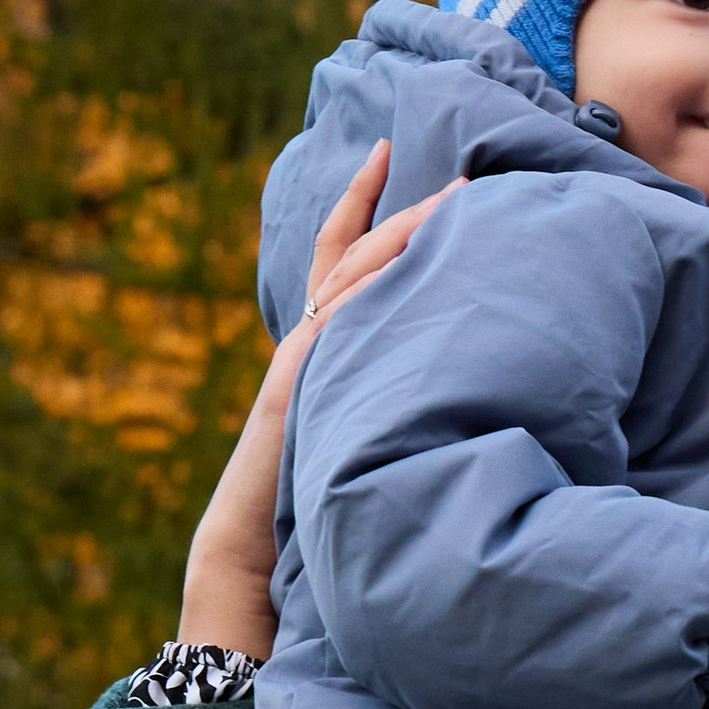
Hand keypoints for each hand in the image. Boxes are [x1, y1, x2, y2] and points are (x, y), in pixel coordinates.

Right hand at [175, 141, 457, 655]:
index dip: (364, 206)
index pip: (342, 259)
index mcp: (323, 348)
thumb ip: (388, 395)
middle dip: (398, 207)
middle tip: (458, 173)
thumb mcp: (359, 431)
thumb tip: (453, 383)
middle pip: (352, 253)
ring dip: (402, 235)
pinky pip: (342, 322)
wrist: (251, 556)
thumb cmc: (312, 504)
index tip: (390, 153)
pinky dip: (376, 286)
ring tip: (452, 202)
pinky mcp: (301, 386)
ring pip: (351, 278)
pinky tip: (412, 258)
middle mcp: (310, 342)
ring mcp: (303, 361)